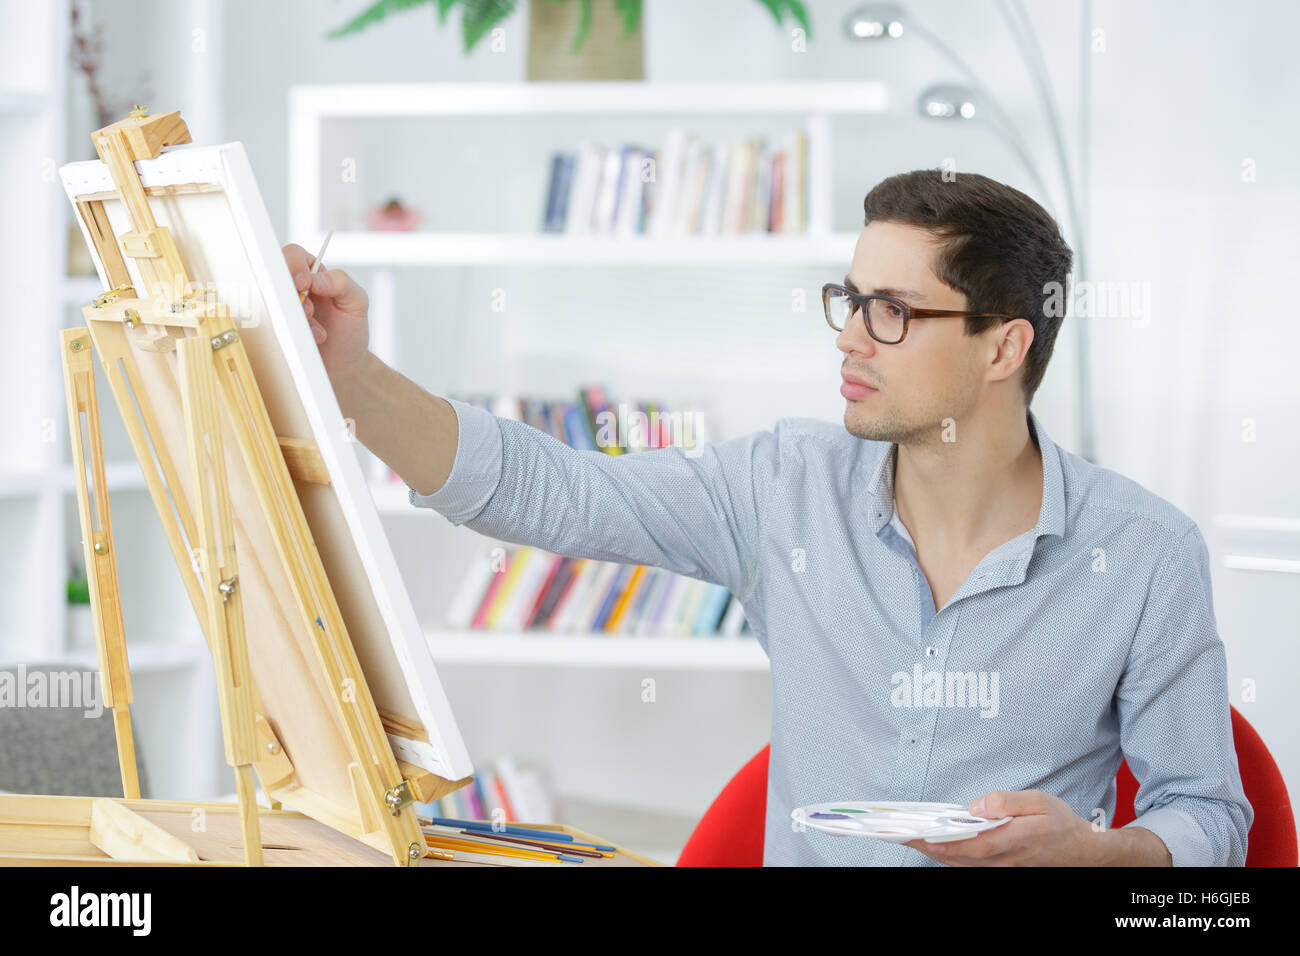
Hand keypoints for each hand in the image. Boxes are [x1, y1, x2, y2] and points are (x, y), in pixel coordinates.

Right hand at [282, 242, 370, 394]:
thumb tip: (317, 278)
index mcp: (310, 273)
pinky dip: (285, 336)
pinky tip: (306, 345)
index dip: (294, 265)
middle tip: (308, 312)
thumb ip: (343, 284)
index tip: (304, 284)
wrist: (343, 368)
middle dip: (291, 295)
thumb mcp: (357, 303)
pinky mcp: (271, 332)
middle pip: (272, 277)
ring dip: (292, 319)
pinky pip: (264, 327)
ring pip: (268, 303)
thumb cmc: (349, 332)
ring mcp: (277, 311)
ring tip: (318, 335)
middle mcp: (289, 289)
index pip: (293, 254)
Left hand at [902, 790, 1097, 865]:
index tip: (915, 833)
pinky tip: (933, 845)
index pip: (969, 844)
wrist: (1084, 853)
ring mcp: (1002, 868)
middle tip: (898, 833)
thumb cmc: (1061, 823)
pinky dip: (947, 857)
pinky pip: (968, 866)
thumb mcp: (1040, 801)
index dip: (940, 841)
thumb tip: (975, 807)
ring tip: (908, 837)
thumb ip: (1006, 802)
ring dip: (933, 852)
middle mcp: (1004, 859)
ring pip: (960, 864)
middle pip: (957, 857)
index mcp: (1012, 840)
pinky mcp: (1001, 869)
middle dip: (926, 846)